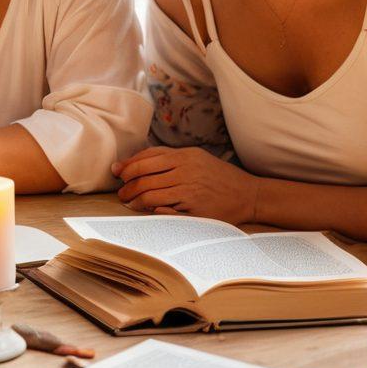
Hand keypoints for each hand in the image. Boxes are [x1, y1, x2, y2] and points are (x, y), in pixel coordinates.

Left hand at [112, 146, 258, 224]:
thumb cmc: (218, 175)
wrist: (249, 194)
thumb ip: (168, 157)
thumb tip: (135, 162)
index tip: (118, 173)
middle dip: (127, 186)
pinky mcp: (195, 210)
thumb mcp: (195, 157)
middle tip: (121, 193)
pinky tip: (147, 211)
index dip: (128, 166)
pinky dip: (152, 211)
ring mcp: (190, 191)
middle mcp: (186, 171)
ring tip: (130, 203)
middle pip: (144, 177)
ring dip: (135, 201)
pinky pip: (165, 211)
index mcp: (185, 156)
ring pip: (151, 195)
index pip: (146, 159)